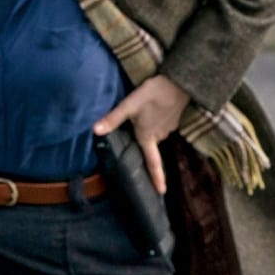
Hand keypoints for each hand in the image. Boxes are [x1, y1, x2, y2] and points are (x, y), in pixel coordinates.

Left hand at [93, 75, 190, 194]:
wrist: (179, 83)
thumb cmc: (153, 94)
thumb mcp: (129, 105)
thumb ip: (113, 119)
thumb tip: (95, 131)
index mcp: (148, 136)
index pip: (153, 162)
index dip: (157, 178)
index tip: (161, 191)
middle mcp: (160, 136)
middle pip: (150, 144)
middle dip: (144, 141)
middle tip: (137, 127)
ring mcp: (170, 128)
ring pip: (156, 133)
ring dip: (150, 127)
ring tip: (145, 114)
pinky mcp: (175, 119)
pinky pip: (162, 124)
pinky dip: (157, 119)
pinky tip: (153, 109)